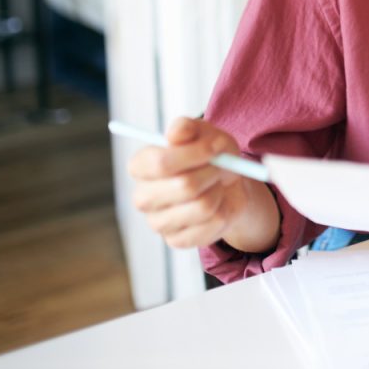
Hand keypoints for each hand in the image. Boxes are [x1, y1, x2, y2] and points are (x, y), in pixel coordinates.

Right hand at [127, 117, 275, 250]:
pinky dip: (225, 210)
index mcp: (140, 166)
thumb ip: (188, 128)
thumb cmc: (210, 155)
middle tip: (223, 165)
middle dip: (213, 171)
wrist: (227, 184)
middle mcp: (142, 197)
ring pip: (203, 206)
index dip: (193, 154)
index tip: (216, 146)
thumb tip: (175, 133)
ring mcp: (158, 222)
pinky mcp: (177, 240)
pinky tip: (218, 203)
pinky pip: (212, 224)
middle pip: (184, 186)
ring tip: (218, 184)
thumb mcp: (204, 133)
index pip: (160, 163)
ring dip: (220, 190)